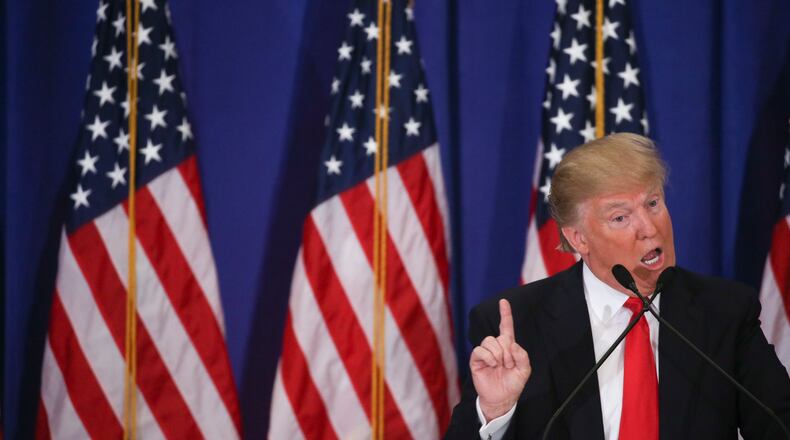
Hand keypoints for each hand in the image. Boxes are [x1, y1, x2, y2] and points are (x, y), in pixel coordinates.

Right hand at [470, 299, 531, 421]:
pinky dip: (488, 356)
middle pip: (500, 336)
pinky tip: (492, 364)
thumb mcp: (524, 370)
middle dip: (507, 351)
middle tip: (509, 365)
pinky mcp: (476, 360)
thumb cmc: (513, 384)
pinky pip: (480, 350)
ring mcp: (485, 353)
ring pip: (489, 341)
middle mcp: (496, 347)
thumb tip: (511, 344)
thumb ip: (522, 356)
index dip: (505, 314)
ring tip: (500, 365)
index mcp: (508, 347)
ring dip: (498, 354)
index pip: (506, 327)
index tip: (504, 301)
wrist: (501, 398)